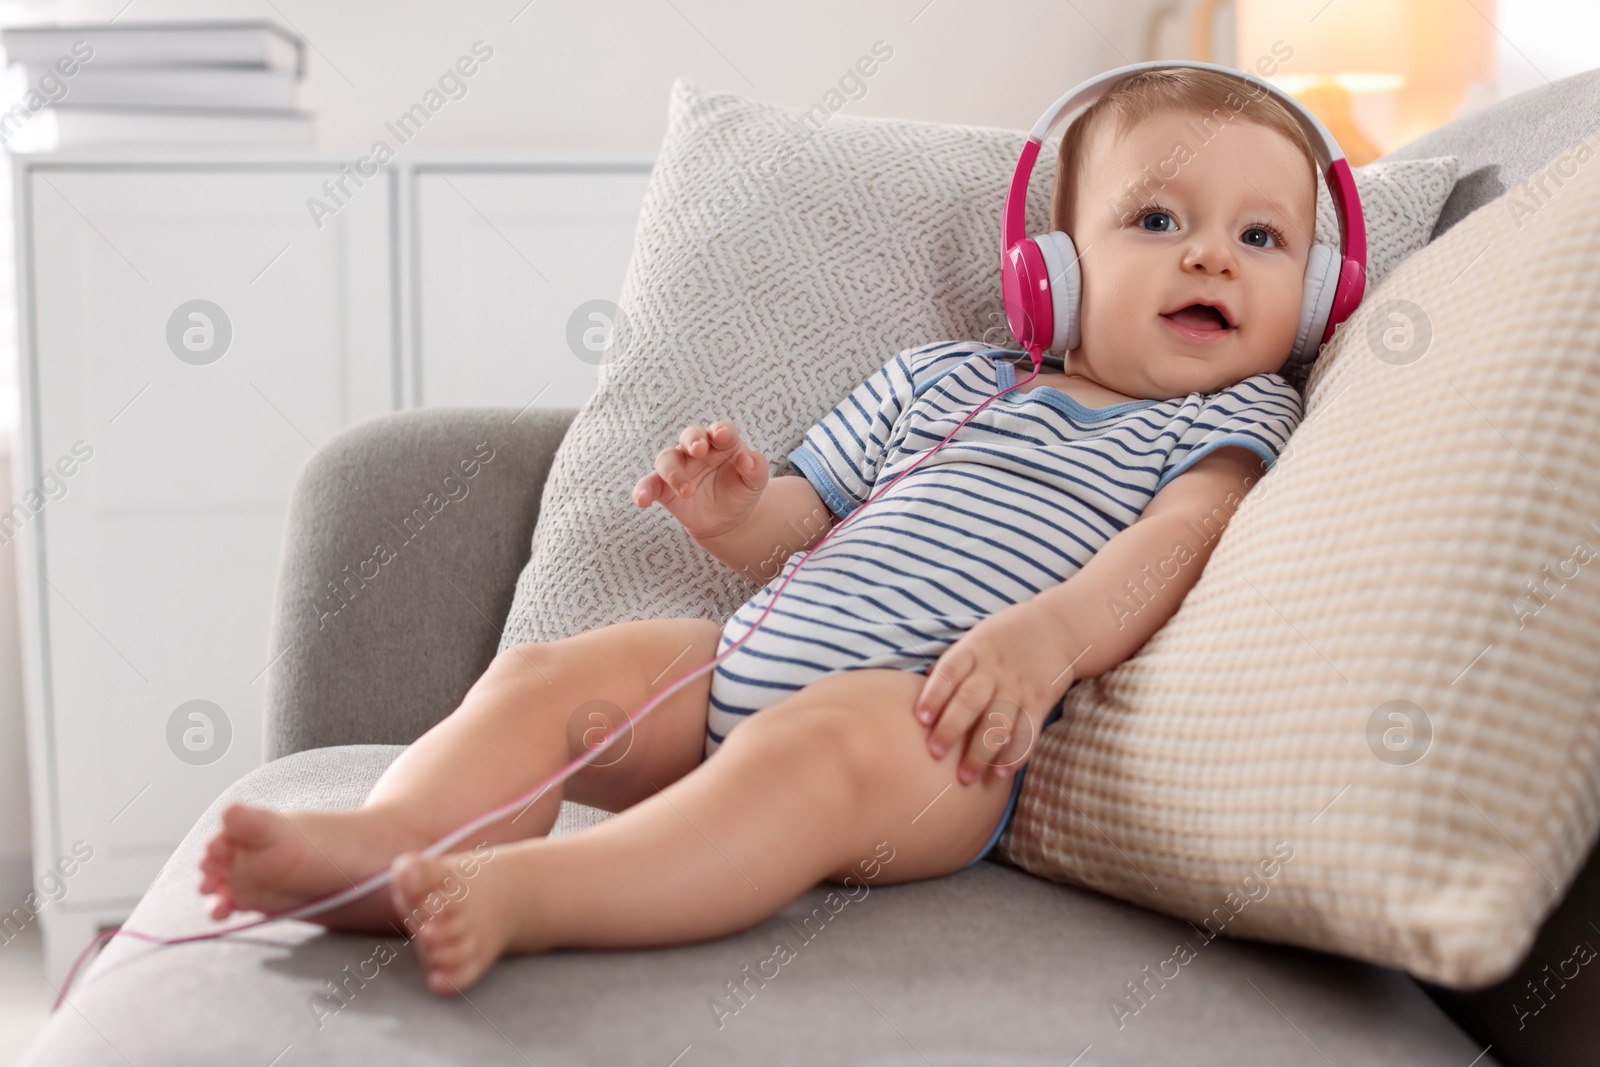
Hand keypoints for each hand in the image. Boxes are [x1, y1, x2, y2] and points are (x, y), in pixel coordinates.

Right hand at [632, 420, 768, 539]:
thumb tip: (746, 459)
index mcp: (723, 443)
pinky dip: (643, 490)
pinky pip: (649, 485)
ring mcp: (679, 467)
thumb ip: (755, 467)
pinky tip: (642, 500)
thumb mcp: (756, 481)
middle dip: (693, 440)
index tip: (723, 435)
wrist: (728, 518)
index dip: (722, 431)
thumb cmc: (741, 490)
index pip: (721, 431)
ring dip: (674, 473)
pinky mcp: (664, 488)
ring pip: (667, 459)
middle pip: (690, 436)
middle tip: (699, 450)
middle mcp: (698, 450)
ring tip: (687, 491)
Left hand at [913, 599, 1075, 785]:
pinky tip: (1001, 774)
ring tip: (966, 777)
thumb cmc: (1004, 637)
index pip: (949, 673)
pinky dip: (1015, 755)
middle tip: (935, 754)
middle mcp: (994, 670)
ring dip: (981, 753)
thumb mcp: (975, 639)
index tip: (919, 719)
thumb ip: (951, 665)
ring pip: (998, 723)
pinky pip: (1027, 732)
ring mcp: (1018, 687)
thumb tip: (918, 686)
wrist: (1055, 627)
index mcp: (973, 651)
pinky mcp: (1040, 701)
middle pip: (970, 701)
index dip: (933, 695)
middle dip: (951, 729)